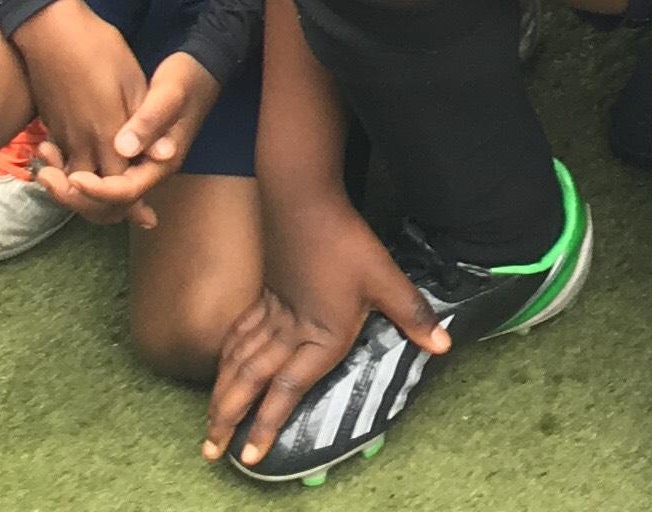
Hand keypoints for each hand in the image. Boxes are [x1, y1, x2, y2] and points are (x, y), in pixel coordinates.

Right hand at [12, 0, 160, 219]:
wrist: (50, 30)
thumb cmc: (99, 50)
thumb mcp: (132, 82)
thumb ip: (146, 124)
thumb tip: (167, 156)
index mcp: (107, 136)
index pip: (121, 189)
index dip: (134, 206)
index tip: (146, 218)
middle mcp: (81, 145)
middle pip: (91, 196)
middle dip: (106, 209)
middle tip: (126, 211)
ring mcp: (62, 137)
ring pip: (71, 182)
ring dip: (85, 193)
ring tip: (104, 195)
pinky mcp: (50, 127)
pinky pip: (61, 163)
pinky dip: (70, 173)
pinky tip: (83, 168)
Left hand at [36, 46, 218, 230]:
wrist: (195, 72)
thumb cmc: (185, 80)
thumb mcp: (171, 94)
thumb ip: (150, 120)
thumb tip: (123, 149)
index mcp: (159, 164)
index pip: (126, 194)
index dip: (98, 191)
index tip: (74, 177)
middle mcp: (144, 172)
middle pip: (106, 206)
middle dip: (73, 196)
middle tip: (45, 175)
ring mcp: (132, 166)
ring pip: (94, 195)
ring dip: (64, 184)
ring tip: (42, 154)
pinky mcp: (120, 154)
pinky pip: (92, 176)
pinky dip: (67, 168)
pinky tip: (47, 146)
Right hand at [203, 188, 448, 470]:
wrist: (303, 197)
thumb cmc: (345, 240)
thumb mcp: (385, 278)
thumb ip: (411, 314)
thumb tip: (443, 345)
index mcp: (320, 334)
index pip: (289, 388)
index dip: (268, 422)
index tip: (251, 453)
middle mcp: (290, 330)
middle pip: (251, 381)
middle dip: (230, 418)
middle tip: (211, 450)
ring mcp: (273, 311)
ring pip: (239, 361)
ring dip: (221, 393)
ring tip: (208, 423)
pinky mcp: (265, 293)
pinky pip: (239, 333)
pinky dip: (226, 356)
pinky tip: (221, 367)